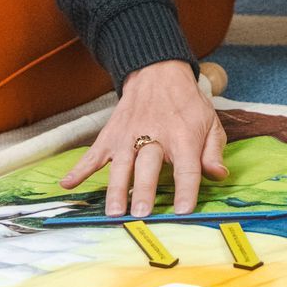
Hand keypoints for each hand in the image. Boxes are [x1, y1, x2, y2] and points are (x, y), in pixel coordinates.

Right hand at [59, 59, 226, 217]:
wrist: (158, 72)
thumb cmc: (187, 105)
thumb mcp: (210, 122)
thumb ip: (213, 151)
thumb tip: (218, 175)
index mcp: (183, 137)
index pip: (187, 167)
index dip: (186, 189)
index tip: (183, 211)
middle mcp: (155, 136)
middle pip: (148, 167)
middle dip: (144, 190)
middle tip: (141, 214)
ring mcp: (129, 136)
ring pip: (121, 165)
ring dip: (117, 188)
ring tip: (114, 211)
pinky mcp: (111, 135)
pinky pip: (93, 154)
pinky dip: (80, 169)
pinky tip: (68, 185)